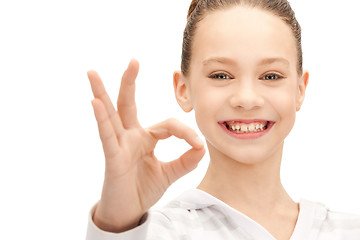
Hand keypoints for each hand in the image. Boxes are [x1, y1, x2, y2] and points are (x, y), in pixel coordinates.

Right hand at [87, 59, 204, 232]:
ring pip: (110, 114)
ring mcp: (119, 145)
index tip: (198, 145)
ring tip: (92, 73)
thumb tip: (202, 147)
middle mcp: (130, 137)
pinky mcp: (112, 158)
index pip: (168, 125)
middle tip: (133, 60)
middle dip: (130, 82)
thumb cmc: (143, 189)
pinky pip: (106, 136)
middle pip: (128, 104)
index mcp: (145, 138)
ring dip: (101, 93)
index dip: (185, 132)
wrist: (129, 212)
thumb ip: (185, 160)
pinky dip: (101, 119)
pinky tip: (95, 102)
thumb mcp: (170, 173)